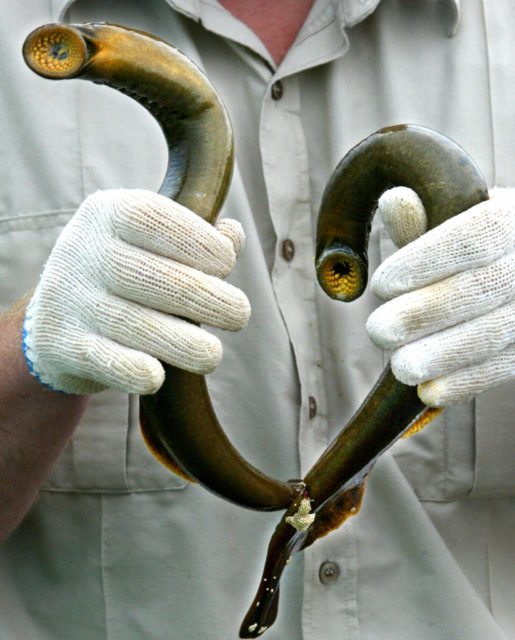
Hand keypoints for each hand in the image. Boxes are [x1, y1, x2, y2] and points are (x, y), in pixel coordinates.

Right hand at [23, 189, 249, 394]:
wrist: (59, 315)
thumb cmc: (127, 272)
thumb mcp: (153, 243)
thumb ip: (197, 238)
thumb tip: (234, 235)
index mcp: (108, 213)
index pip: (152, 217)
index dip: (196, 240)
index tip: (226, 264)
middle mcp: (83, 249)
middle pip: (146, 274)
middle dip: (203, 297)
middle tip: (239, 315)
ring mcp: (68, 297)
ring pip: (131, 323)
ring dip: (180, 342)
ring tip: (212, 354)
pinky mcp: (62, 344)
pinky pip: (103, 359)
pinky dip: (132, 370)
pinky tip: (157, 376)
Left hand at [366, 187, 514, 406]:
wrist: (512, 269)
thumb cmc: (471, 243)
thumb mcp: (454, 220)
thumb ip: (424, 219)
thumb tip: (394, 201)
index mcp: (512, 218)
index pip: (476, 236)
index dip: (427, 260)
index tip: (382, 284)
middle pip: (485, 289)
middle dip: (426, 313)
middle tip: (378, 330)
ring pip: (497, 333)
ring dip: (444, 355)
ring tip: (399, 367)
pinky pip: (506, 367)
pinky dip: (467, 382)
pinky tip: (429, 392)